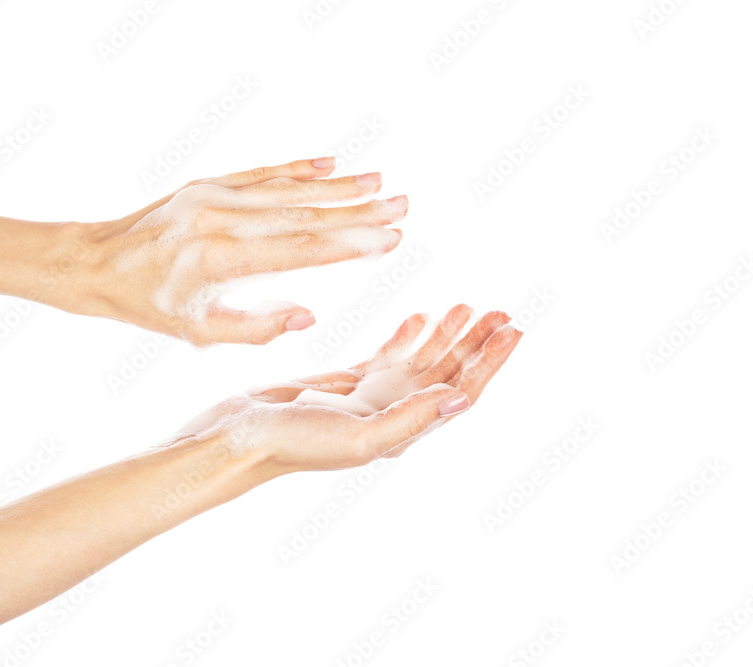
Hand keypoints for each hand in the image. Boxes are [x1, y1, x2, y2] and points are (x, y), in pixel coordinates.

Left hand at [62, 158, 406, 345]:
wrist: (97, 262)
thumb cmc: (149, 305)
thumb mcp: (197, 333)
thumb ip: (255, 328)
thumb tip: (309, 315)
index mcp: (221, 261)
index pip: (300, 250)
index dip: (349, 245)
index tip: (391, 239)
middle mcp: (221, 220)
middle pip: (303, 214)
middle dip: (358, 210)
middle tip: (403, 204)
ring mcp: (214, 196)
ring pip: (287, 189)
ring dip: (337, 186)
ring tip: (380, 181)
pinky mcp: (207, 184)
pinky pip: (262, 173)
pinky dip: (298, 169)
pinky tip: (330, 164)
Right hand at [169, 305, 522, 472]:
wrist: (240, 436)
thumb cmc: (293, 443)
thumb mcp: (357, 437)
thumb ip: (410, 418)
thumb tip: (463, 399)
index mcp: (402, 430)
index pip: (460, 392)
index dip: (489, 362)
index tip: (512, 329)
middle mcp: (393, 416)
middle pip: (448, 374)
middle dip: (476, 343)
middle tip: (500, 311)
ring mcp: (370, 399)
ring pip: (421, 362)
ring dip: (445, 336)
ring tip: (466, 306)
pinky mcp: (346, 385)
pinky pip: (388, 357)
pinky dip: (408, 337)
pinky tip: (420, 317)